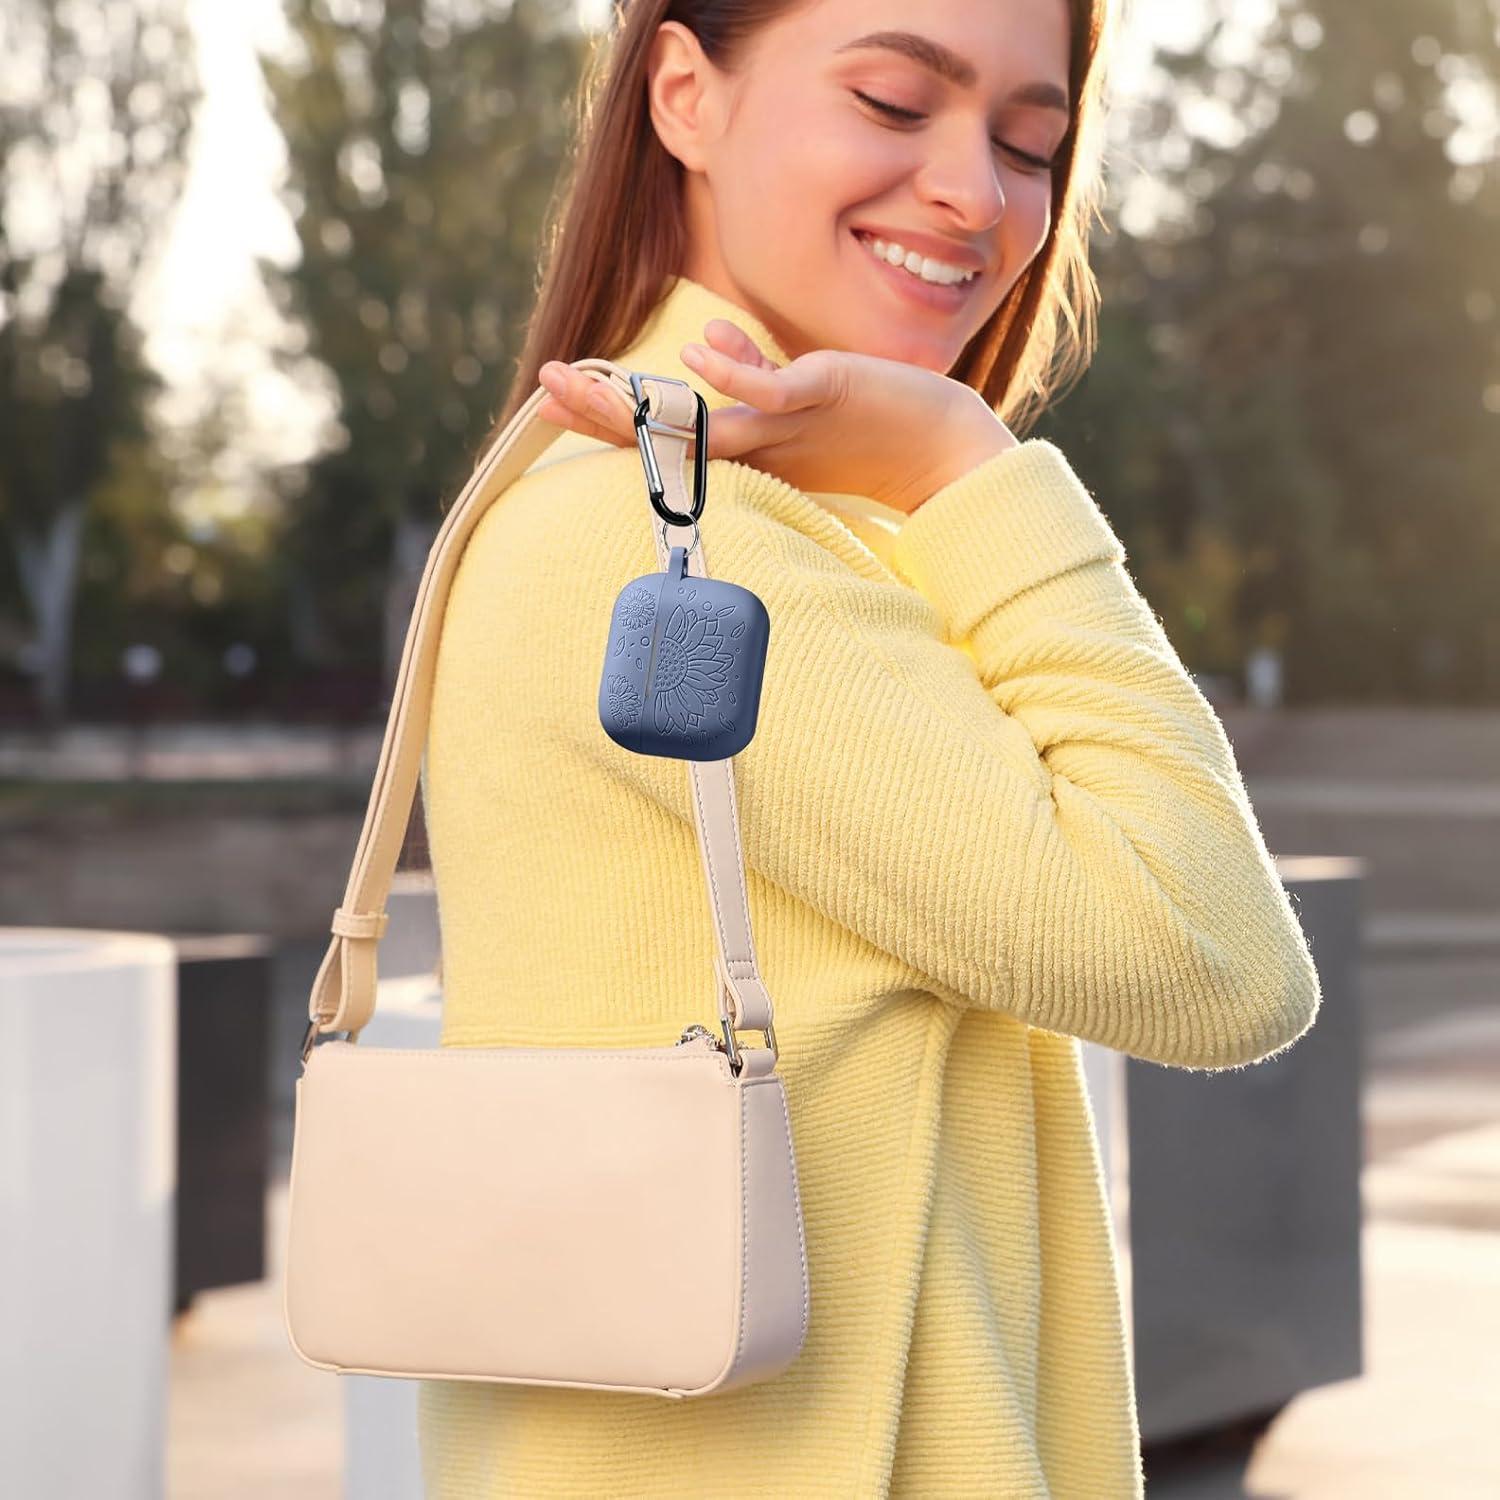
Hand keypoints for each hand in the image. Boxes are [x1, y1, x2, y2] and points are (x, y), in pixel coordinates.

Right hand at [536, 318, 1017, 514]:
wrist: (943, 450)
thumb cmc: (869, 430)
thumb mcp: (800, 398)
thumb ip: (752, 374)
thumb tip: (704, 343)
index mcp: (744, 453)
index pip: (661, 436)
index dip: (608, 416)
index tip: (552, 397)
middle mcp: (756, 447)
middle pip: (664, 437)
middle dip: (603, 413)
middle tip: (547, 392)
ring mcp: (786, 427)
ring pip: (701, 425)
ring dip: (643, 407)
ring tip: (589, 384)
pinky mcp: (824, 397)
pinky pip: (771, 390)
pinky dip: (736, 375)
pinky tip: (696, 355)